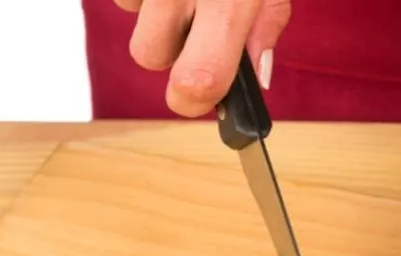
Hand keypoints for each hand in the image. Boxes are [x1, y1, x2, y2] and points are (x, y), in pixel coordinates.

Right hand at [113, 0, 290, 116]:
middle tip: (196, 26)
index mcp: (228, 0)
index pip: (197, 79)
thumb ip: (267, 21)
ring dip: (156, 14)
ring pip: (132, 16)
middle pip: (149, 55)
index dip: (194, 100)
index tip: (202, 96)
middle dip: (168, 51)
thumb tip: (256, 75)